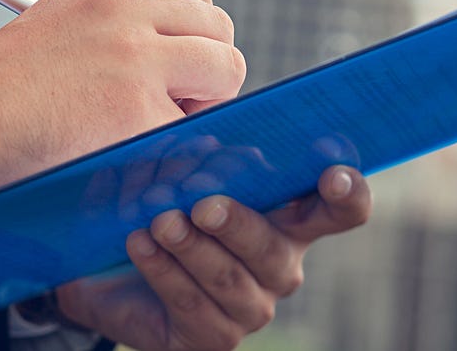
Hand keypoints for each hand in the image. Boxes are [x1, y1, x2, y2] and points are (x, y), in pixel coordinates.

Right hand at [0, 0, 245, 199]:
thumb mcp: (54, 21)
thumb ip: (113, 23)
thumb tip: (175, 55)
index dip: (196, 34)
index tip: (176, 66)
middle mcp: (123, 8)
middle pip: (218, 25)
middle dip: (209, 68)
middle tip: (175, 103)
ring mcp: (134, 56)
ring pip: (225, 67)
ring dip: (204, 102)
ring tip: (159, 124)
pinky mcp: (136, 110)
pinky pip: (196, 127)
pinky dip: (177, 146)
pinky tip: (137, 151)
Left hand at [56, 165, 371, 350]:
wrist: (108, 267)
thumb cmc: (161, 207)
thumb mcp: (181, 172)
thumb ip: (205, 151)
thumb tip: (210, 128)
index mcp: (288, 220)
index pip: (339, 211)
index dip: (348, 194)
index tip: (333, 175)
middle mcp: (278, 266)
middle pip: (273, 248)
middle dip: (238, 224)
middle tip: (204, 205)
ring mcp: (250, 307)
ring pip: (228, 278)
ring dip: (192, 247)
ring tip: (161, 221)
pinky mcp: (213, 337)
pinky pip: (191, 304)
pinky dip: (164, 270)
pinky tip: (140, 243)